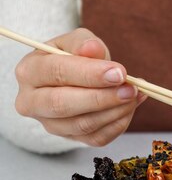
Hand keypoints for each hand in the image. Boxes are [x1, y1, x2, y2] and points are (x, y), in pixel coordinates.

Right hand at [15, 28, 145, 145]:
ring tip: (135, 94)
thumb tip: (92, 49)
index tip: (119, 73)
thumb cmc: (72, 56)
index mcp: (29, 71)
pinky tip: (130, 106)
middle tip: (130, 89)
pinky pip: (96, 138)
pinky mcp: (69, 138)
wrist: (71, 78)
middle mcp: (31, 101)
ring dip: (114, 111)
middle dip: (101, 97)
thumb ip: (84, 43)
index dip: (89, 74)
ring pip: (82, 125)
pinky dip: (118, 123)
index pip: (57, 72)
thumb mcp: (76, 41)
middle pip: (63, 104)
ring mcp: (49, 124)